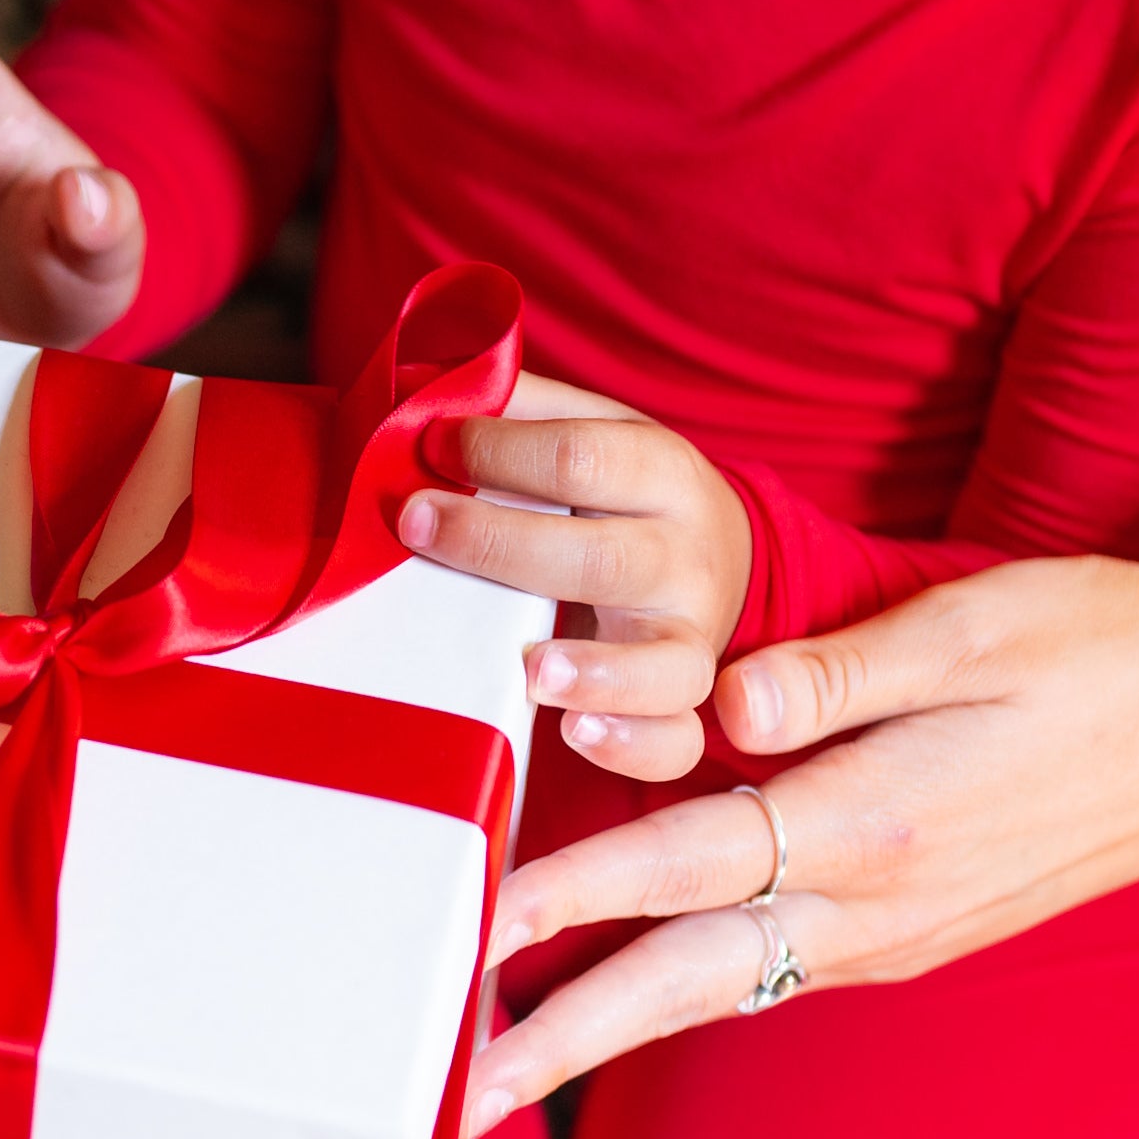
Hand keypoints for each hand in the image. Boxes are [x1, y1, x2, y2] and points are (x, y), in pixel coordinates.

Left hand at [398, 372, 753, 785]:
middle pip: (601, 558)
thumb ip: (522, 411)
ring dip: (597, 671)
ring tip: (532, 667)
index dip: (497, 449)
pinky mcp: (682, 704)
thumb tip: (427, 393)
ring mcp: (690, 640)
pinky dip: (631, 745)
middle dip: (499, 543)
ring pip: (664, 665)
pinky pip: (674, 743)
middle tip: (416, 524)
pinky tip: (573, 732)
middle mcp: (686, 559)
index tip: (430, 446)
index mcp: (664, 474)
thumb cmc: (624, 494)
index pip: (582, 455)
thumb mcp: (594, 430)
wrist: (722, 555)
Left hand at [458, 534, 1138, 1132]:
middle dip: (564, 1040)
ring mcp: (901, 930)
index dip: (575, 898)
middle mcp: (881, 902)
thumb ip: (841, 673)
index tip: (475, 931)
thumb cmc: (1099, 642)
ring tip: (510, 1066)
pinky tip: (637, 993)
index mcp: (883, 821)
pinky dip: (692, 990)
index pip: (689, 865)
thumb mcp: (976, 627)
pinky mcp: (916, 928)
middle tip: (454, 1098)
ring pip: (727, 986)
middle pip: (688, 979)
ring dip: (615, 1028)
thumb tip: (725, 702)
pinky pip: (777, 969)